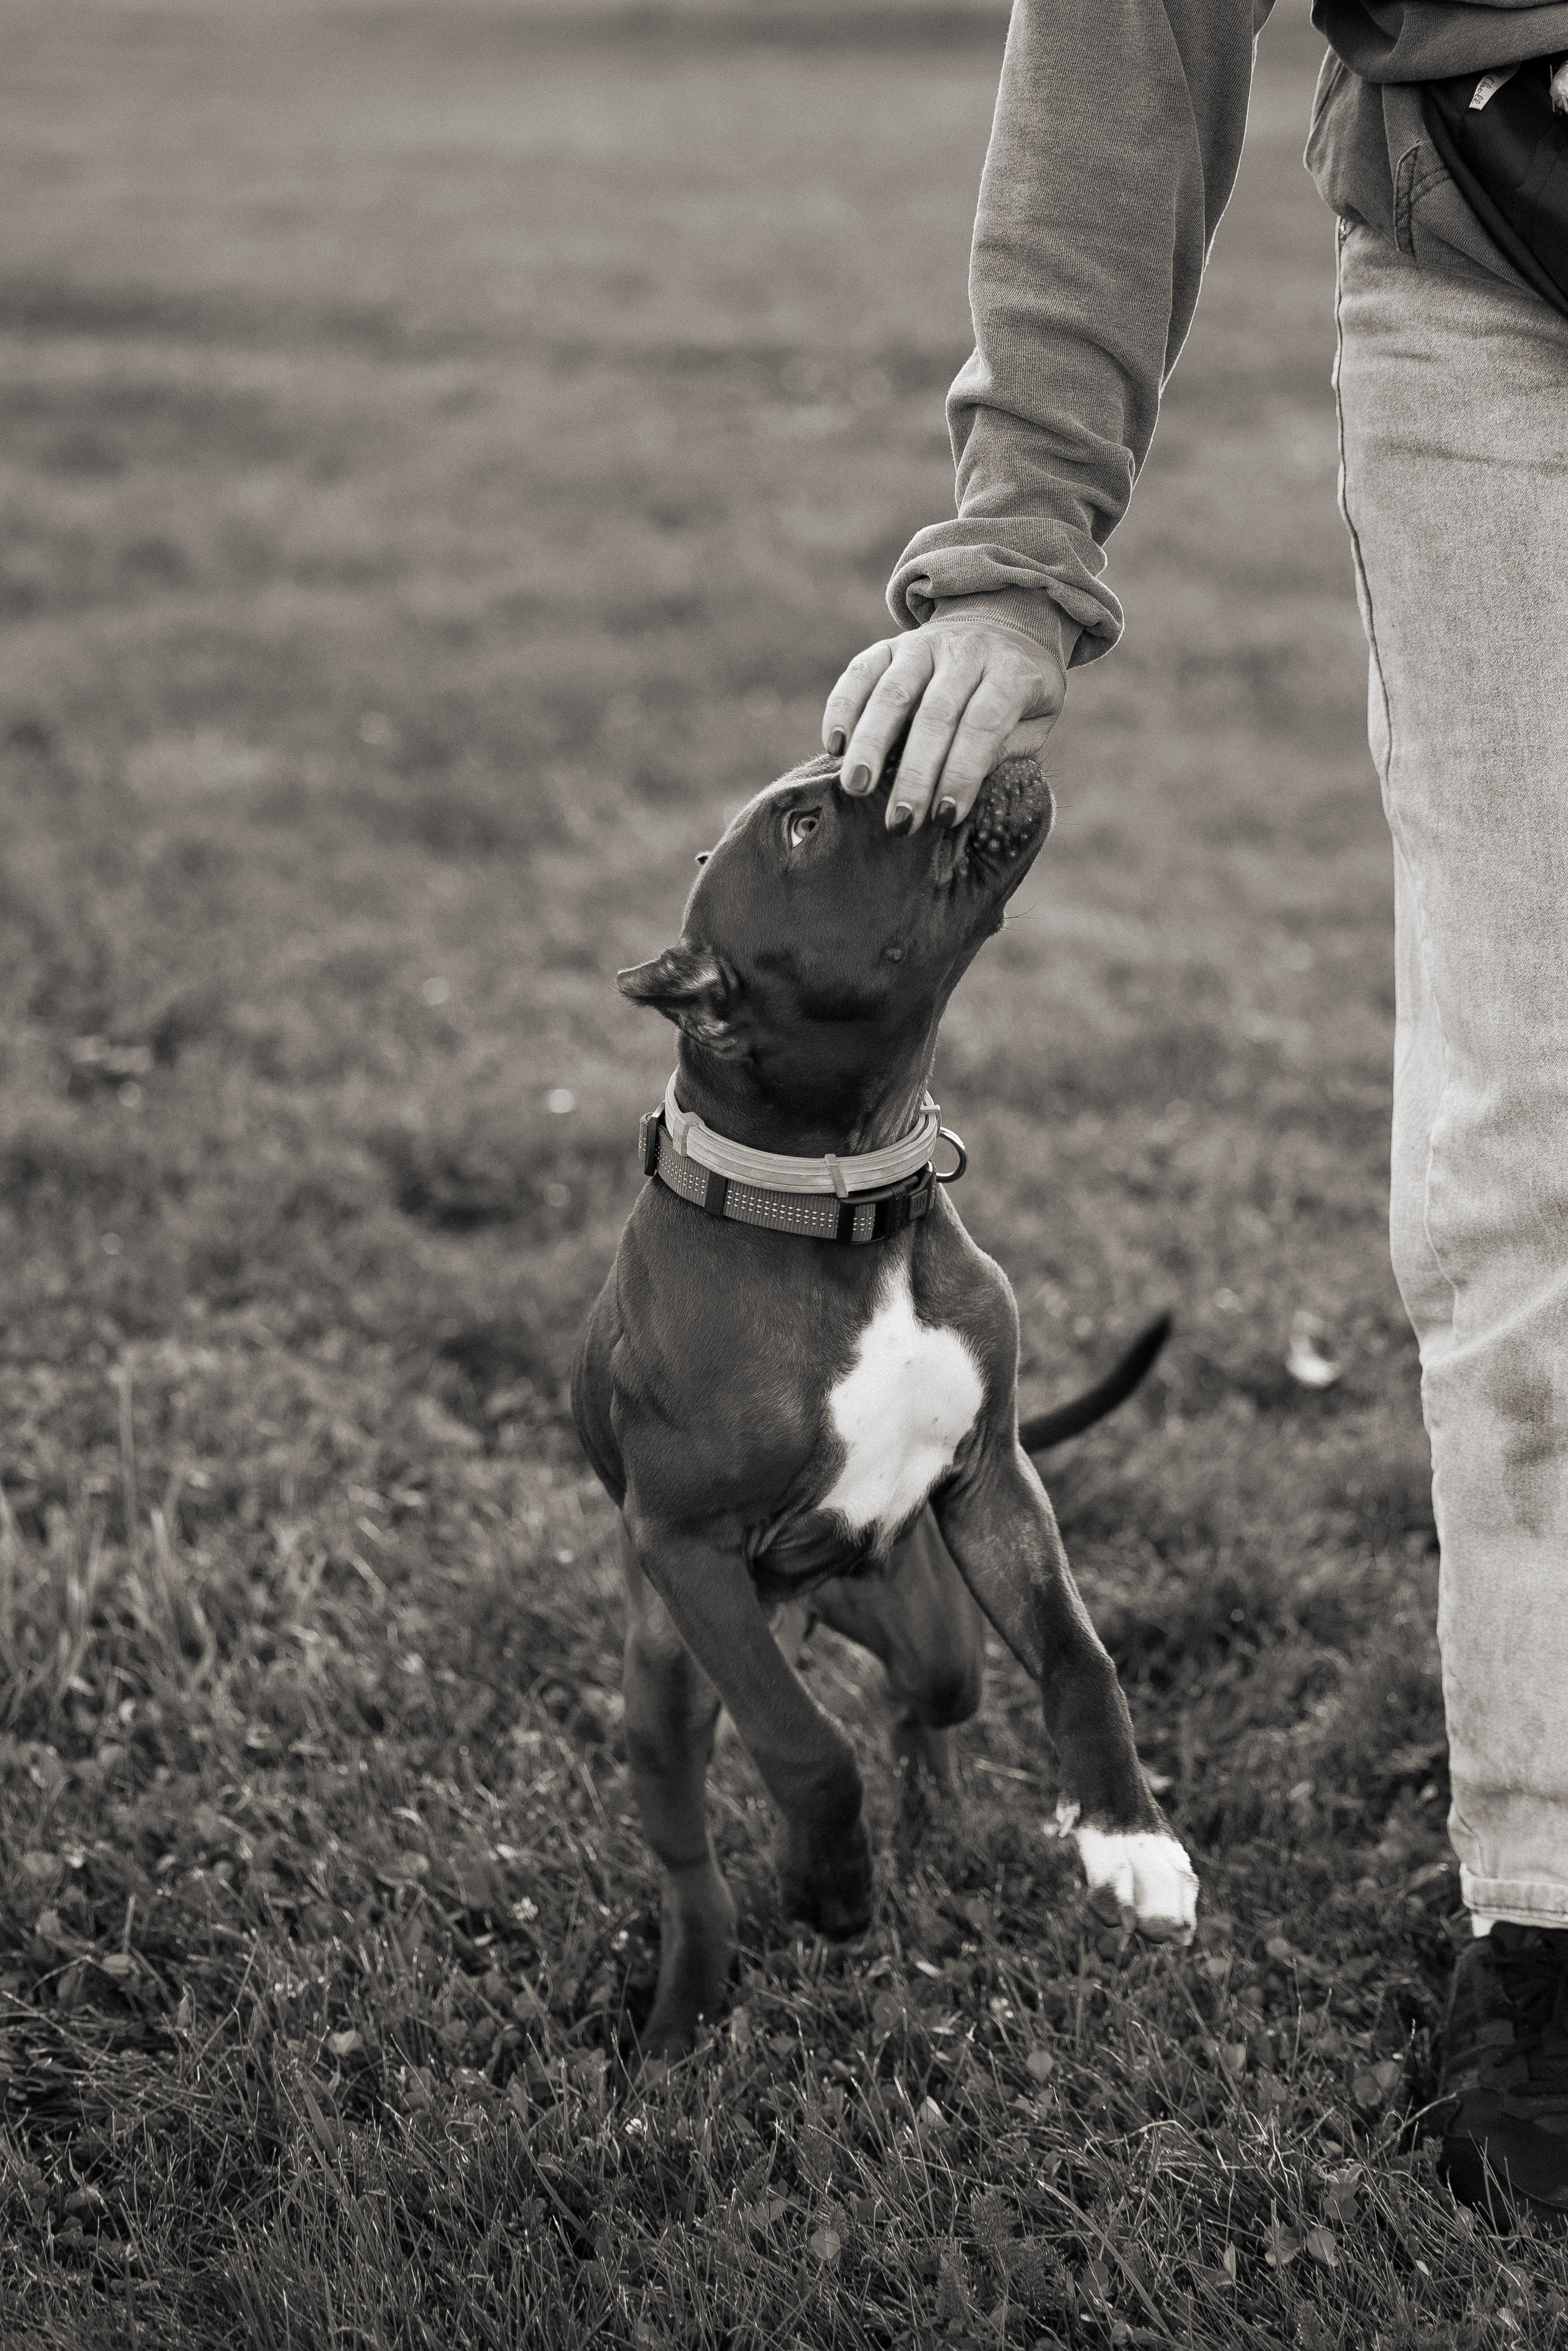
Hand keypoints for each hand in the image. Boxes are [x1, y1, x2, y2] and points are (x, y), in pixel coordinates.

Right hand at [822, 619, 1067, 832]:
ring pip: (893, 691)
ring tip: (857, 787)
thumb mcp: (1033, 722)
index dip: (962, 772)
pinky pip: (861, 672)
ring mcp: (925, 644)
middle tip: (900, 820)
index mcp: (1011, 672)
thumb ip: (1004, 753)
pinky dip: (843, 707)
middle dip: (916, 772)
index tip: (945, 817)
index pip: (983, 724)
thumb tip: (958, 793)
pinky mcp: (890, 644)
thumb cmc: (1016, 695)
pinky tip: (835, 746)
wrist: (1003, 625)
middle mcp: (967, 651)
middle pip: (936, 713)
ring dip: (871, 743)